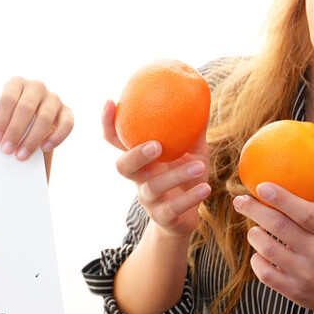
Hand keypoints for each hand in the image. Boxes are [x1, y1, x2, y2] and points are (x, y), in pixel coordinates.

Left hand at [0, 77, 73, 160]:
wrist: (32, 122)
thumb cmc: (13, 119)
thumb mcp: (6, 116)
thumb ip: (4, 125)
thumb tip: (1, 142)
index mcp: (17, 83)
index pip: (8, 98)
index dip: (2, 119)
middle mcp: (36, 87)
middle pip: (26, 107)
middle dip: (15, 131)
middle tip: (7, 149)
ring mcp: (53, 98)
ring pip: (45, 117)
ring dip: (32, 139)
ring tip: (21, 155)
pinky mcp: (67, 111)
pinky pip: (66, 124)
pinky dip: (56, 137)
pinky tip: (44, 148)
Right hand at [103, 99, 210, 238]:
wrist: (184, 219)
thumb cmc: (187, 177)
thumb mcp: (193, 151)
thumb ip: (194, 128)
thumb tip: (202, 94)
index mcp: (141, 159)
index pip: (117, 141)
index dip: (108, 124)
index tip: (109, 102)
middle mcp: (139, 178)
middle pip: (124, 166)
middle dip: (136, 154)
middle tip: (156, 145)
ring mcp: (149, 200)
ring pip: (153, 188)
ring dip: (177, 175)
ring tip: (200, 166)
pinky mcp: (163, 217)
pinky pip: (173, 208)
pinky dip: (190, 198)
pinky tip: (205, 188)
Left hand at [231, 182, 313, 313]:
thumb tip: (295, 173)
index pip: (305, 212)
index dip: (282, 197)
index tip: (261, 185)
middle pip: (279, 226)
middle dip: (254, 209)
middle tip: (240, 201)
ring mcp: (306, 274)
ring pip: (266, 248)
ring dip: (253, 234)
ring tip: (254, 230)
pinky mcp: (294, 291)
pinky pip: (263, 272)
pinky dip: (256, 259)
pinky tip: (260, 253)